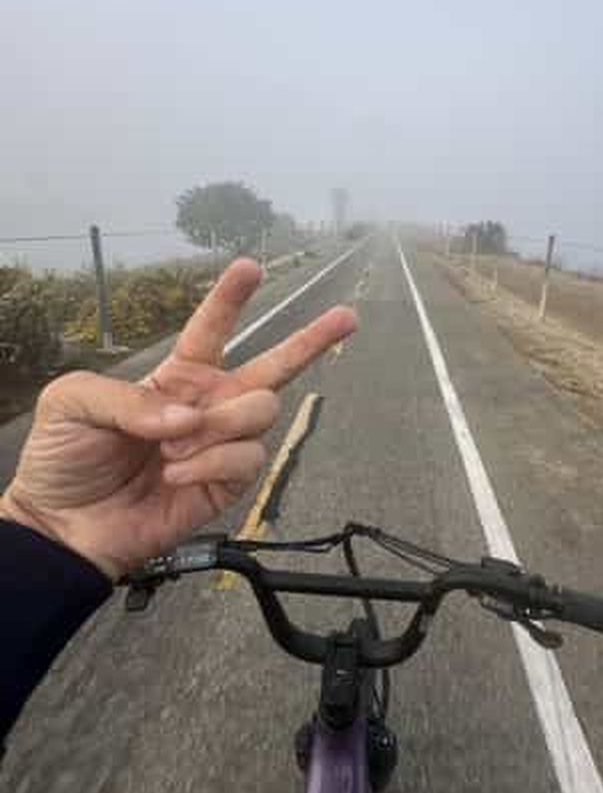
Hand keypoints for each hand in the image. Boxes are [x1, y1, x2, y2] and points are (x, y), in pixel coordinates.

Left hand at [0, 259, 356, 579]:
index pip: (212, 328)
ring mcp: (223, 442)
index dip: (231, 296)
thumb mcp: (74, 402)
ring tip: (171, 450)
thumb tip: (188, 416)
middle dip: (313, 338)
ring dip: (217, 426)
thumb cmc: (66, 457)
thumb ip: (129, 397)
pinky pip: (247, 458)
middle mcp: (210, 403)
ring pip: (261, 411)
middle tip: (348, 316)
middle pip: (274, 365)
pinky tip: (176, 474)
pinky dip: (209, 463)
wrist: (66, 525)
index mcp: (178, 375)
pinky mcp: (228, 482)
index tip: (250, 267)